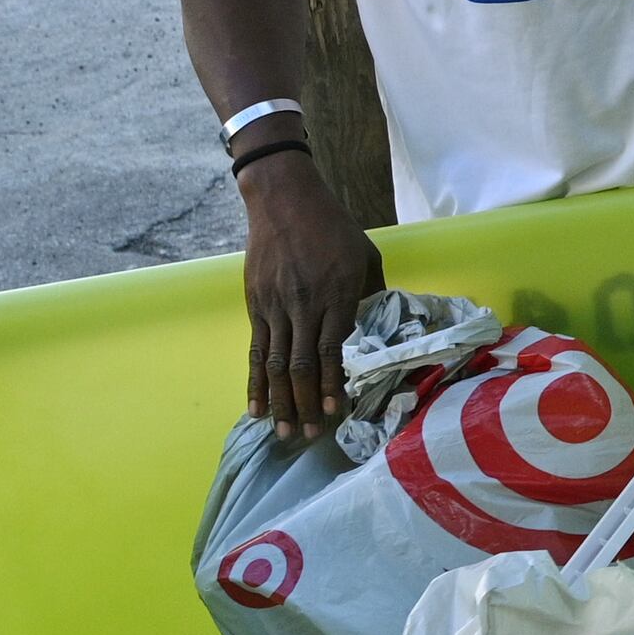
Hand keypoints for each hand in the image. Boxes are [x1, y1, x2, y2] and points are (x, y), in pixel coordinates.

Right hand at [239, 152, 384, 438]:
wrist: (284, 200)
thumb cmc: (333, 227)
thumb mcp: (365, 256)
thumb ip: (371, 294)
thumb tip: (378, 328)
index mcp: (334, 294)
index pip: (332, 349)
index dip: (333, 384)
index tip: (336, 411)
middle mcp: (303, 305)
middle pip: (302, 365)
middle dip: (305, 404)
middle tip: (308, 435)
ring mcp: (275, 306)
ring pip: (277, 364)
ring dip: (279, 401)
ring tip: (283, 432)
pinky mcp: (256, 305)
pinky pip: (256, 350)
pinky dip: (255, 382)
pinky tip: (255, 406)